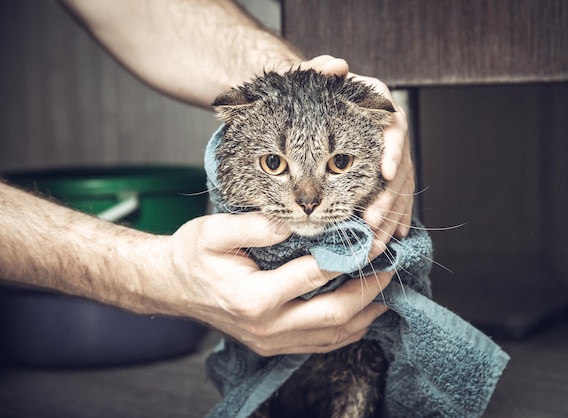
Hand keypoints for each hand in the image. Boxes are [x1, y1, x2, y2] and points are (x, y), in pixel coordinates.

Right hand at [164, 212, 390, 355]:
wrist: (172, 286)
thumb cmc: (192, 256)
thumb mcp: (213, 232)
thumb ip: (253, 225)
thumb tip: (294, 222)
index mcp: (253, 298)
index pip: (316, 275)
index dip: (349, 256)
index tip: (372, 239)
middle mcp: (266, 327)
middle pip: (334, 314)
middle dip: (368, 290)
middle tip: (390, 267)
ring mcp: (271, 341)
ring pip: (332, 335)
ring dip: (365, 313)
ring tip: (385, 288)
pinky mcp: (274, 345)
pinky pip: (320, 343)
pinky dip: (347, 329)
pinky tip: (363, 312)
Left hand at [298, 56, 415, 254]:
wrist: (305, 108)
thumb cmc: (306, 97)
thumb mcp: (306, 82)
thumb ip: (317, 72)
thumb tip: (336, 66)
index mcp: (376, 105)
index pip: (394, 125)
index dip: (393, 149)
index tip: (386, 172)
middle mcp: (386, 131)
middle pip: (400, 164)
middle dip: (389, 195)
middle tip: (373, 218)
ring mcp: (387, 154)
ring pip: (400, 187)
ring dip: (391, 214)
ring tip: (375, 239)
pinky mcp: (384, 174)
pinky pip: (397, 198)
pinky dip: (395, 217)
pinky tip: (391, 237)